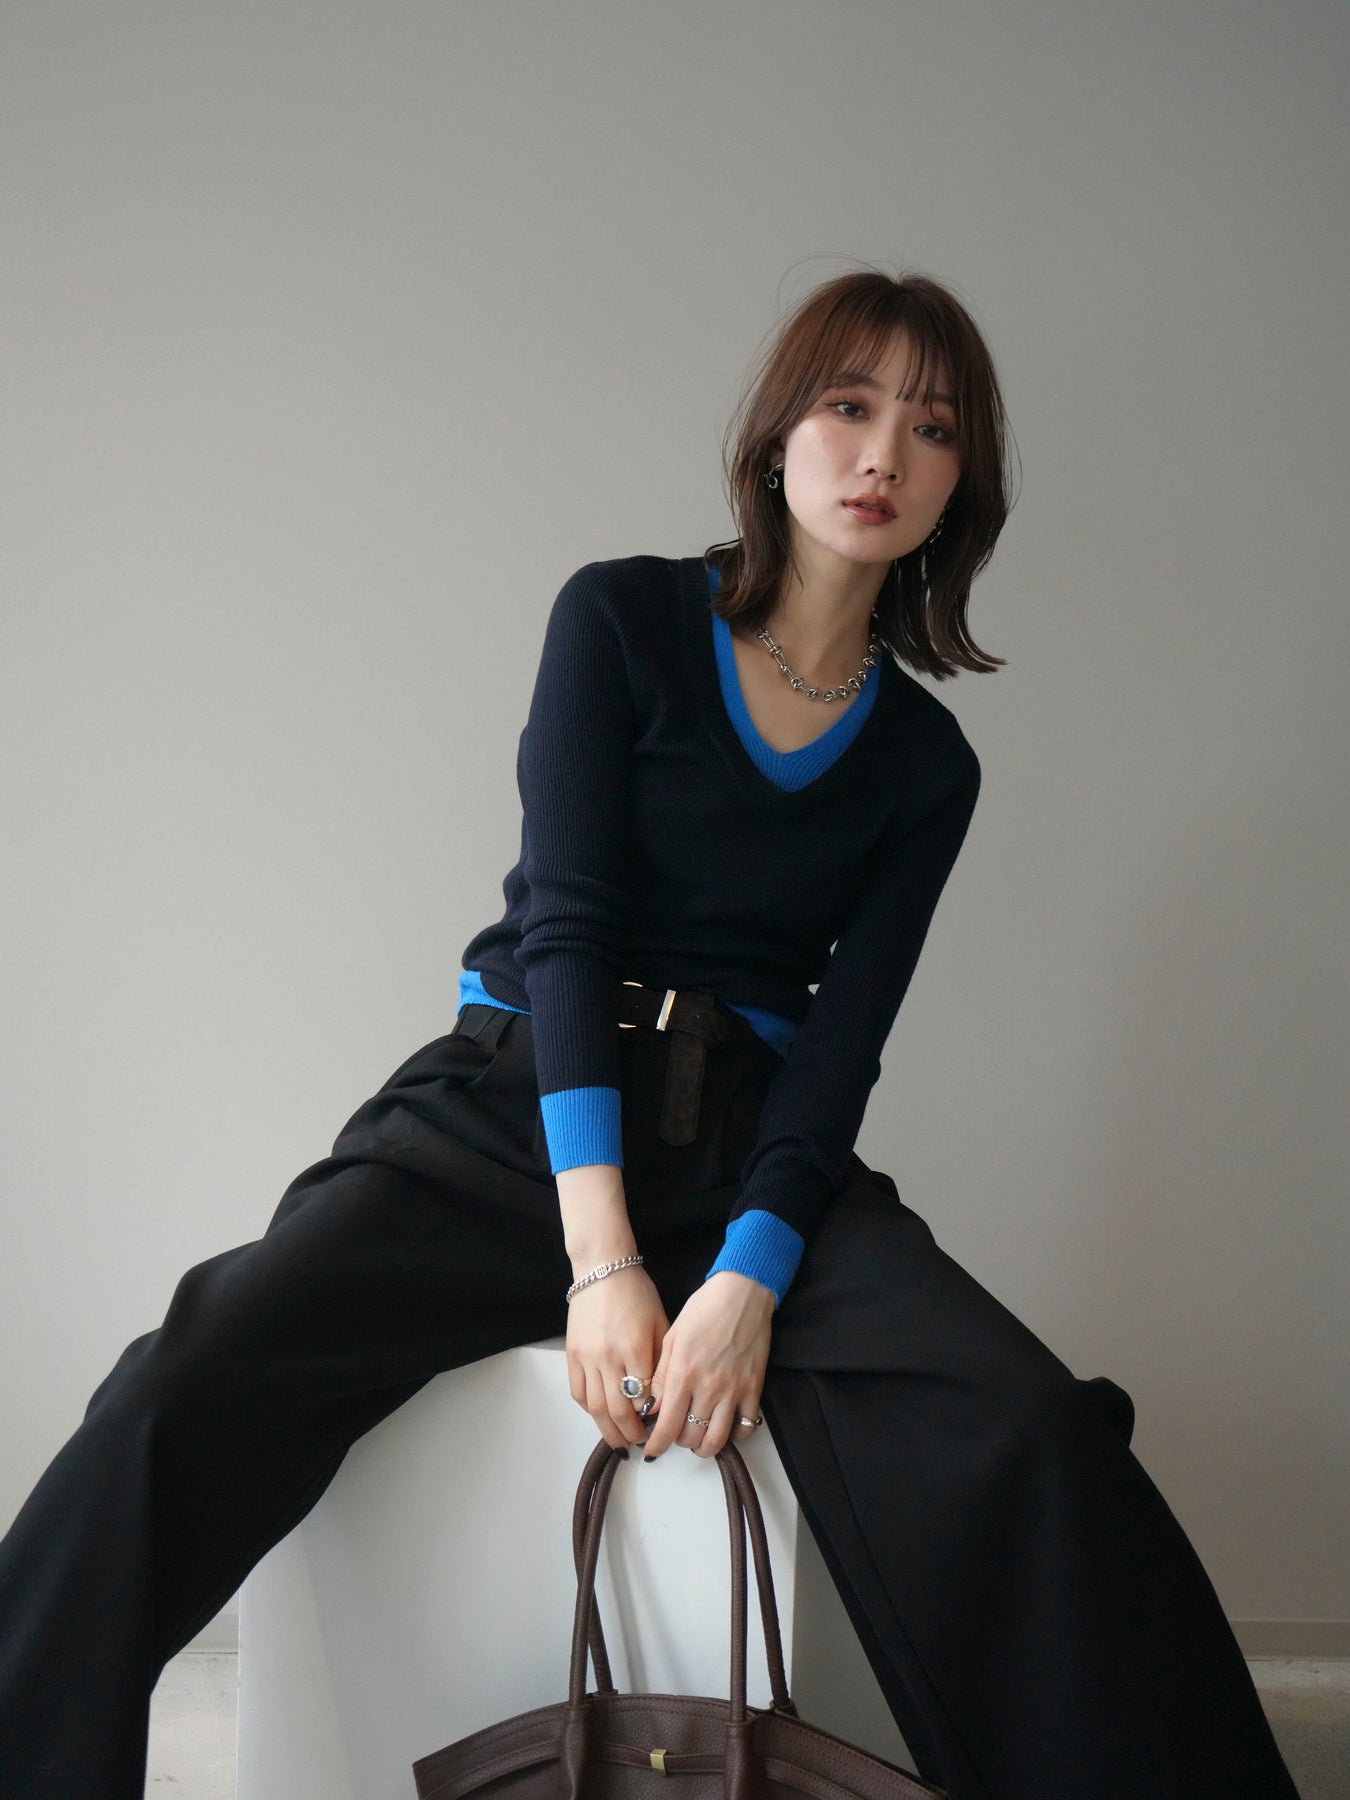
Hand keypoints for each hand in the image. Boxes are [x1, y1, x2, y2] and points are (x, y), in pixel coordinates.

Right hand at [565, 1264, 669, 1452]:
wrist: (603, 1269)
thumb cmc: (637, 1293)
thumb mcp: (661, 1323)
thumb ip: (662, 1361)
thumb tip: (664, 1396)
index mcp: (634, 1348)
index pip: (644, 1398)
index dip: (652, 1418)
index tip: (660, 1427)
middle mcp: (608, 1357)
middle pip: (618, 1410)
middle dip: (631, 1433)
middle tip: (640, 1443)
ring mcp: (586, 1357)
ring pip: (595, 1408)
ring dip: (608, 1430)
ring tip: (620, 1441)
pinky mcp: (571, 1354)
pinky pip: (578, 1392)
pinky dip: (588, 1409)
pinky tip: (600, 1416)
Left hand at [642, 1271, 775, 1460]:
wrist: (742, 1292)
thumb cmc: (704, 1309)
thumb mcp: (672, 1337)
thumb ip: (661, 1376)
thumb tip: (652, 1408)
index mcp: (683, 1374)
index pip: (667, 1425)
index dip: (657, 1445)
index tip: (652, 1450)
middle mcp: (708, 1388)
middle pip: (691, 1437)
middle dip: (678, 1442)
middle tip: (675, 1433)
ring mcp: (734, 1390)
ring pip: (718, 1439)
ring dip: (704, 1447)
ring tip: (697, 1439)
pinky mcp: (754, 1388)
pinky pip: (745, 1427)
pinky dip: (734, 1435)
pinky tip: (724, 1427)